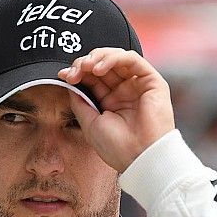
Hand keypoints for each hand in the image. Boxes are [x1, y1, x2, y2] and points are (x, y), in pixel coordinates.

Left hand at [58, 48, 174, 172]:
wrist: (140, 158)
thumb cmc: (117, 147)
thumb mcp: (89, 123)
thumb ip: (80, 101)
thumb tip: (69, 82)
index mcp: (110, 102)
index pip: (93, 78)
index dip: (78, 72)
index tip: (64, 76)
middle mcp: (124, 92)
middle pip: (103, 65)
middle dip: (84, 64)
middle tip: (73, 71)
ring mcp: (138, 85)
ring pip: (116, 58)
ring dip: (97, 57)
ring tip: (85, 67)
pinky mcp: (152, 81)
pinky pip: (132, 59)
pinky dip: (113, 58)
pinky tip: (99, 68)